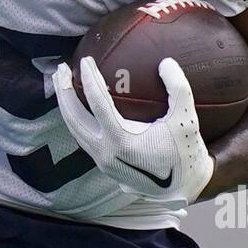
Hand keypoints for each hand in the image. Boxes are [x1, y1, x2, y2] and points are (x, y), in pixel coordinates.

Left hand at [53, 56, 214, 205]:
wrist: (185, 187)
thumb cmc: (185, 152)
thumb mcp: (187, 120)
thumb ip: (178, 88)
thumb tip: (165, 62)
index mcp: (122, 141)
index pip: (98, 104)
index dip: (90, 79)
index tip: (85, 60)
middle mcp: (106, 153)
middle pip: (74, 118)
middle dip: (64, 92)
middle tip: (61, 69)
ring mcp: (102, 162)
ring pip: (74, 131)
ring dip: (66, 106)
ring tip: (62, 83)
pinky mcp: (104, 166)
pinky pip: (82, 138)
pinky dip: (76, 119)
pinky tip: (77, 106)